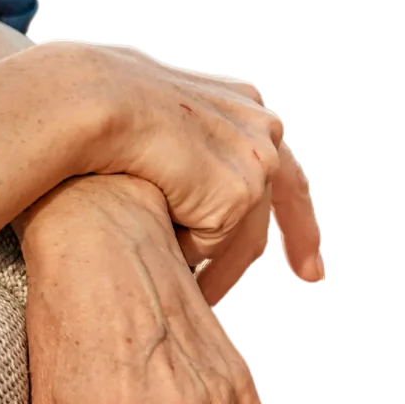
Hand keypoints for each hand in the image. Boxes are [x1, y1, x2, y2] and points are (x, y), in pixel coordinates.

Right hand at [44, 41, 324, 283]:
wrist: (94, 101)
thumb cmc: (100, 107)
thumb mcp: (154, 116)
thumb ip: (180, 138)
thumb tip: (171, 172)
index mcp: (242, 101)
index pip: (276, 157)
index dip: (289, 198)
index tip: (302, 232)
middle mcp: (261, 125)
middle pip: (286, 196)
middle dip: (301, 239)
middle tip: (310, 273)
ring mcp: (256, 159)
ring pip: (247, 235)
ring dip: (225, 273)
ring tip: (202, 301)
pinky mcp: (238, 193)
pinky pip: (211, 245)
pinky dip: (187, 257)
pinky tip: (159, 260)